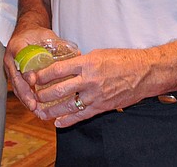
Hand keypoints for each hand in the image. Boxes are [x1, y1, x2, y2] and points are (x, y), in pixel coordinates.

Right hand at [3, 26, 58, 111]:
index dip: (26, 71)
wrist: (25, 32)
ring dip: (26, 99)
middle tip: (33, 105)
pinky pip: (19, 88)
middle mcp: (12, 59)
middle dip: (25, 94)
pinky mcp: (15, 75)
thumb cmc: (36, 34)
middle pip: (16, 79)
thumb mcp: (45, 34)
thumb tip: (78, 55)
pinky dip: (27, 98)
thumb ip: (57, 44)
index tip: (33, 81)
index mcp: (17, 47)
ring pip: (17, 87)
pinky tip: (36, 108)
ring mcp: (12, 68)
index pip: (20, 59)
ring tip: (35, 110)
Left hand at [32, 47, 154, 127]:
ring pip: (68, 105)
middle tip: (33, 94)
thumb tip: (66, 66)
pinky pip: (82, 115)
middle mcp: (89, 80)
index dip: (42, 75)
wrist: (144, 72)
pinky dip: (68, 120)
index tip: (32, 77)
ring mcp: (95, 95)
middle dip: (43, 94)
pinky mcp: (102, 106)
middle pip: (59, 89)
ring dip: (52, 109)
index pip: (58, 70)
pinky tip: (58, 122)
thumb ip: (81, 62)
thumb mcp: (98, 54)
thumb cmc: (122, 59)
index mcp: (87, 63)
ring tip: (41, 111)